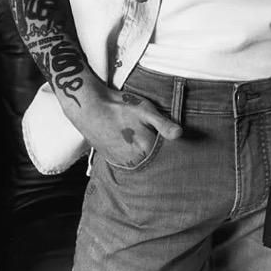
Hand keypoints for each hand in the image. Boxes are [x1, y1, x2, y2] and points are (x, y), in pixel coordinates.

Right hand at [68, 86, 182, 167]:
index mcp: (146, 148)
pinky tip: (131, 143)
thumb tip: (180, 134)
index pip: (168, 152)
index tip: (171, 137)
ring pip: (143, 161)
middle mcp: (136, 161)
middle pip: (155, 158)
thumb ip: (163, 124)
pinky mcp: (114, 161)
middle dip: (159, 150)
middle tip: (155, 136)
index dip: (171, 144)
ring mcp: (124, 163)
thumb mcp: (145, 110)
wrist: (89, 109)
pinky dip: (134, 155)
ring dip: (146, 153)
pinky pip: (131, 162)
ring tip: (140, 137)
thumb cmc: (119, 107)